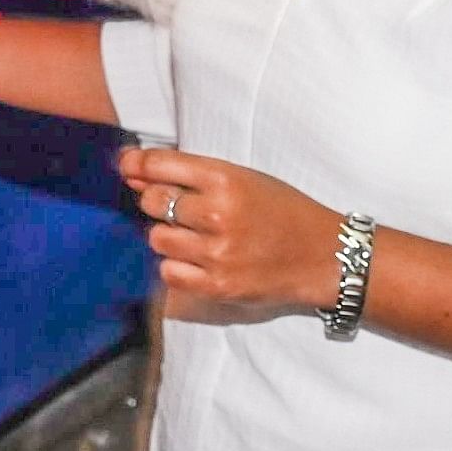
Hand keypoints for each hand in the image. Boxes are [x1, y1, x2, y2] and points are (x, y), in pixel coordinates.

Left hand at [119, 147, 340, 325]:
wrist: (323, 255)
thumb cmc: (283, 211)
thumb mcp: (244, 178)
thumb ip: (191, 175)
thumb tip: (132, 172)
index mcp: (226, 178)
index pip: (159, 165)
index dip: (136, 164)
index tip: (128, 166)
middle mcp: (218, 213)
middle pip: (152, 201)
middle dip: (156, 201)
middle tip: (178, 207)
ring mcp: (216, 252)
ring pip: (157, 238)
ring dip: (168, 235)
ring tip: (195, 236)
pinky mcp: (217, 286)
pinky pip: (169, 271)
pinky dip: (177, 264)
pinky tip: (198, 258)